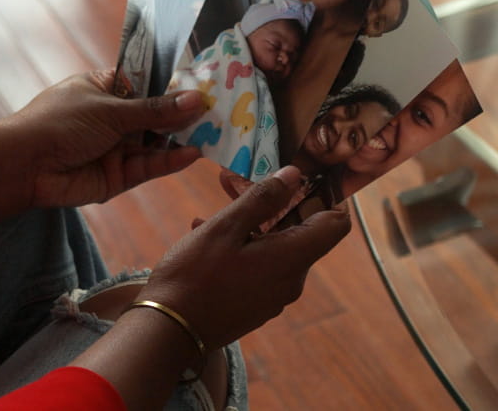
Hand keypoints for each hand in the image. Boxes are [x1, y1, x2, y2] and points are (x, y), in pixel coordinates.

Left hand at [8, 70, 206, 207]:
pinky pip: (149, 167)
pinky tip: (192, 152)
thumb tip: (197, 100)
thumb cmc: (60, 122)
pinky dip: (169, 161)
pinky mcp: (117, 176)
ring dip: (182, 138)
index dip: (173, 86)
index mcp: (105, 89)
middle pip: (156, 115)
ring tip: (216, 131)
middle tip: (221, 110)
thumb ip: (154, 110)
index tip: (206, 84)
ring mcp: (116, 147)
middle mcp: (113, 117)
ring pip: (156, 143)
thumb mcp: (110, 110)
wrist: (24, 165)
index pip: (146, 84)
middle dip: (184, 114)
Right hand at [138, 166, 350, 351]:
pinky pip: (259, 267)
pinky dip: (241, 247)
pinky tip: (205, 237)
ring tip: (210, 212)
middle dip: (272, 204)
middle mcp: (291, 280)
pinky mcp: (255, 305)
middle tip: (234, 184)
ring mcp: (273, 296)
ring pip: (275, 248)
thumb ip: (262, 199)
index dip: (326, 196)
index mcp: (291, 259)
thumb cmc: (195, 275)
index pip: (336, 223)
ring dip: (250, 224)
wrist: (169, 331)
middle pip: (299, 232)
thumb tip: (294, 175)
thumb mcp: (225, 228)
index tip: (299, 178)